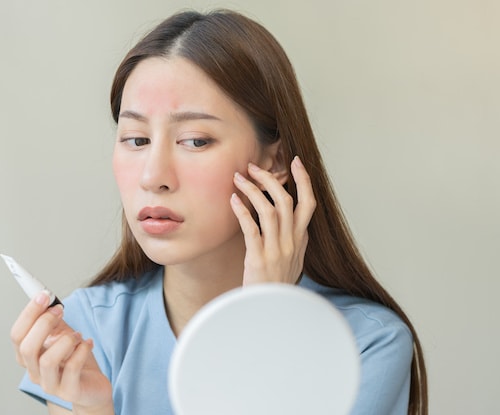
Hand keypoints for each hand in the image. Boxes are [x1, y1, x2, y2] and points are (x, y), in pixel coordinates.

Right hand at [10, 293, 113, 413]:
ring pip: (47, 361)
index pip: (17, 335)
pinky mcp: (69, 392)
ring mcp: (50, 385)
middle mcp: (35, 372)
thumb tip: (45, 297)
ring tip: (77, 334)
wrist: (93, 386)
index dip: (29, 314)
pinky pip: (72, 368)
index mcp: (28, 356)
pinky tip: (88, 343)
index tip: (44, 295)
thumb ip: (52, 319)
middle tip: (60, 310)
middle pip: (27, 348)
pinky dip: (82, 350)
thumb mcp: (61, 335)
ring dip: (65, 341)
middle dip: (44, 324)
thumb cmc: (75, 359)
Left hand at [230, 156, 315, 284]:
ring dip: (253, 190)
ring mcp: (277, 250)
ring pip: (269, 210)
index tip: (295, 162)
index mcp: (301, 241)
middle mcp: (292, 243)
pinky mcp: (260, 259)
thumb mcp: (291, 261)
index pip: (308, 204)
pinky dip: (243, 211)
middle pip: (287, 201)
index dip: (303, 181)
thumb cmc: (276, 287)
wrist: (271, 313)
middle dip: (271, 179)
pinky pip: (252, 228)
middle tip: (254, 167)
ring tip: (239, 178)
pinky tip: (234, 199)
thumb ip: (291, 240)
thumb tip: (285, 220)